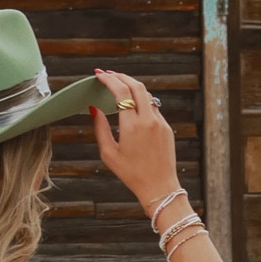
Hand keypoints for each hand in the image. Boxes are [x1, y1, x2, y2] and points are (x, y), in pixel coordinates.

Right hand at [90, 69, 180, 223]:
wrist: (159, 187)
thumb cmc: (131, 173)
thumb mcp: (109, 153)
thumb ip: (100, 128)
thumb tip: (93, 109)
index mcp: (132, 126)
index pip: (121, 92)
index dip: (109, 79)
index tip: (99, 75)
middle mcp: (148, 120)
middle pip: (136, 86)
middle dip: (121, 76)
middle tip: (108, 74)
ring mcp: (160, 122)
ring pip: (146, 94)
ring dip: (132, 86)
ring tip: (119, 86)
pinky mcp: (167, 127)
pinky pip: (153, 107)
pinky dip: (141, 100)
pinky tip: (132, 104)